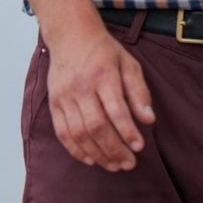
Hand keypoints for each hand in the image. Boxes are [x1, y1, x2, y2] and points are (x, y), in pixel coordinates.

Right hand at [45, 27, 154, 171]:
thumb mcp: (129, 63)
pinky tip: (91, 159)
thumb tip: (148, 120)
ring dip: (97, 154)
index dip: (127, 132)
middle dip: (114, 149)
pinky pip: (63, 133)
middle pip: (96, 127)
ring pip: (79, 134)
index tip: (139, 146)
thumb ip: (139, 91)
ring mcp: (64, 97)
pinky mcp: (54, 104)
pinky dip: (76, 150)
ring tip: (114, 165)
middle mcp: (81, 87)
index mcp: (103, 75)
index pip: (116, 110)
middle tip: (128, 163)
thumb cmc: (105, 52)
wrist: (71, 37)